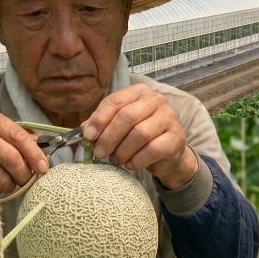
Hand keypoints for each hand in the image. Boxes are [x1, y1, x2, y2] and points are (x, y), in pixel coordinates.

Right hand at [0, 109, 49, 198]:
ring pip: (2, 178)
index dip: (34, 154)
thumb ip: (16, 136)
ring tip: (7, 182)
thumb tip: (43, 150)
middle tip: (26, 179)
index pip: (19, 137)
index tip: (43, 167)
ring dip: (10, 185)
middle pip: (13, 160)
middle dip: (24, 175)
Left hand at [82, 84, 197, 189]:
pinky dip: (137, 160)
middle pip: (126, 117)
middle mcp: (156, 100)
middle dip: (109, 138)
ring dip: (122, 151)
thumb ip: (101, 125)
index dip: (99, 119)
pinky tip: (130, 164)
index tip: (88, 136)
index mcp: (138, 92)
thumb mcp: (118, 126)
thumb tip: (82, 131)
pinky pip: (153, 149)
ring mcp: (169, 117)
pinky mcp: (176, 137)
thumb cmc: (137, 136)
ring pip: (140, 133)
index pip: (114, 101)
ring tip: (115, 160)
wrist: (167, 152)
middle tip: (99, 153)